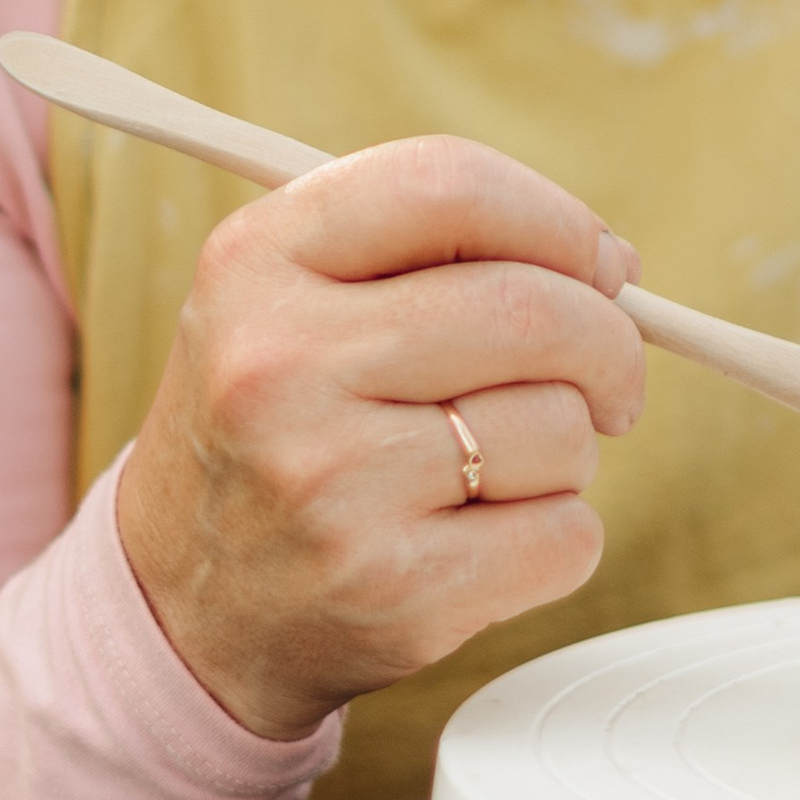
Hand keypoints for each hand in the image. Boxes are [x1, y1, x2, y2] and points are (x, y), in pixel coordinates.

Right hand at [117, 135, 644, 741]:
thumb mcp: (292, 303)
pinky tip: (485, 542)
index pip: (450, 185)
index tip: (599, 264)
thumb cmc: (277, 433)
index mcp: (254, 263)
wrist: (185, 614)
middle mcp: (280, 365)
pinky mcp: (392, 591)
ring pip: (562, 428)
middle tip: (609, 379)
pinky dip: (560, 536)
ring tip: (492, 471)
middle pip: (535, 311)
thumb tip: (614, 265)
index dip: (557, 219)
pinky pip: (567, 533)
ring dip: (568, 449)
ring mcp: (332, 485)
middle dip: (608, 344)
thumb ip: (431, 254)